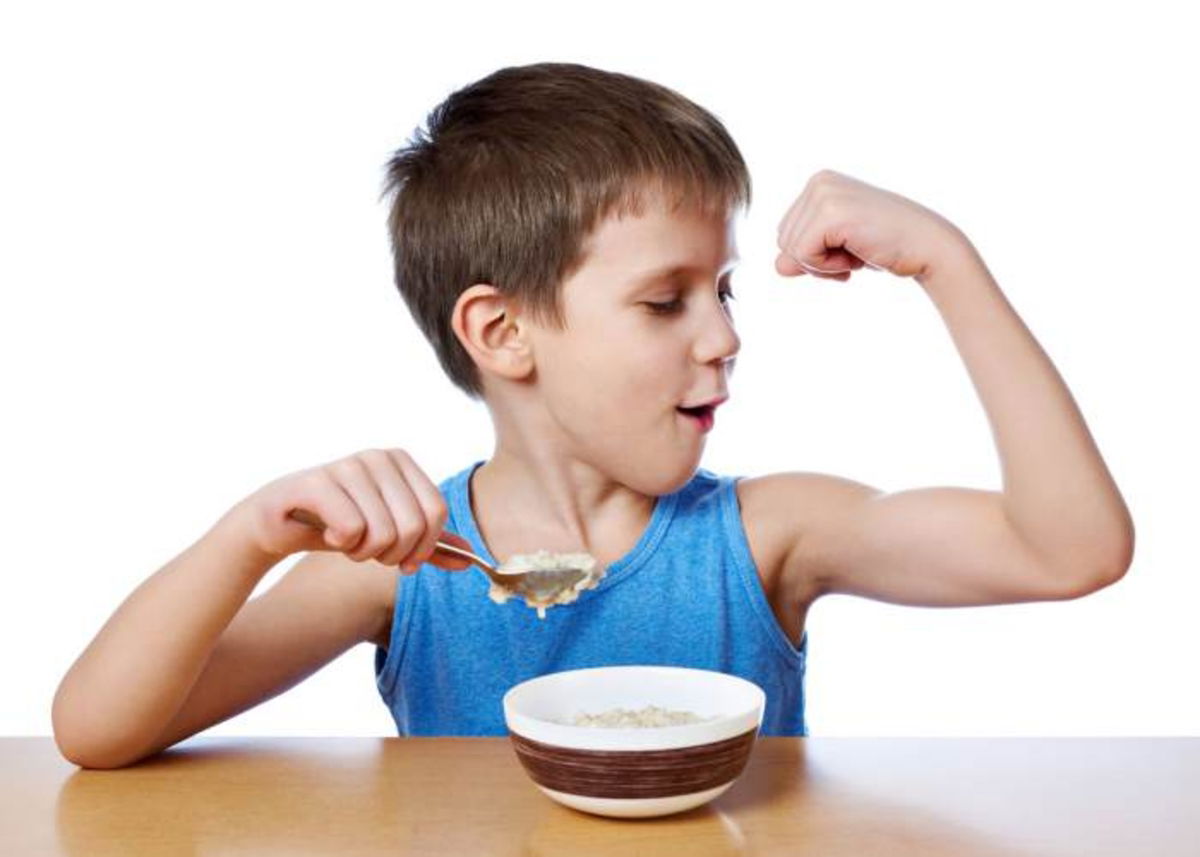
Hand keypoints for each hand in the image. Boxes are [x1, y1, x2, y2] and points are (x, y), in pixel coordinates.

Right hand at [233, 448, 472, 572]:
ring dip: (362, 552)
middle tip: (367, 552)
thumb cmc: (338, 525)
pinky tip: (325, 533)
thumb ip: (430, 545)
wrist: (278, 524)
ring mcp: (346, 465)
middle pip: (413, 525)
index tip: (402, 562)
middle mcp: (377, 457)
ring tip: (345, 540)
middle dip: (391, 554)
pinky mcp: (316, 482)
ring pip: (382, 532)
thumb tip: (470, 560)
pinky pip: (351, 529)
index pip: (436, 512)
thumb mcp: (390, 535)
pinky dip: (340, 545)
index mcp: (401, 461)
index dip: (423, 548)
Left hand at [775, 169, 969, 282]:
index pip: (786, 233)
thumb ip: (804, 255)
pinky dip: (827, 267)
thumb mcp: (837, 250)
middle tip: (855, 253)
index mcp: (819, 183)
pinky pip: (802, 255)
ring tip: (858, 252)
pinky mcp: (831, 212)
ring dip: (823, 265)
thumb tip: (778, 266)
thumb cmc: (887, 246)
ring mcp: (824, 193)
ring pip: (790, 249)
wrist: (930, 247)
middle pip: (783, 241)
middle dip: (816, 260)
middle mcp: (819, 182)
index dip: (814, 255)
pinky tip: (858, 257)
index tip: (849, 249)